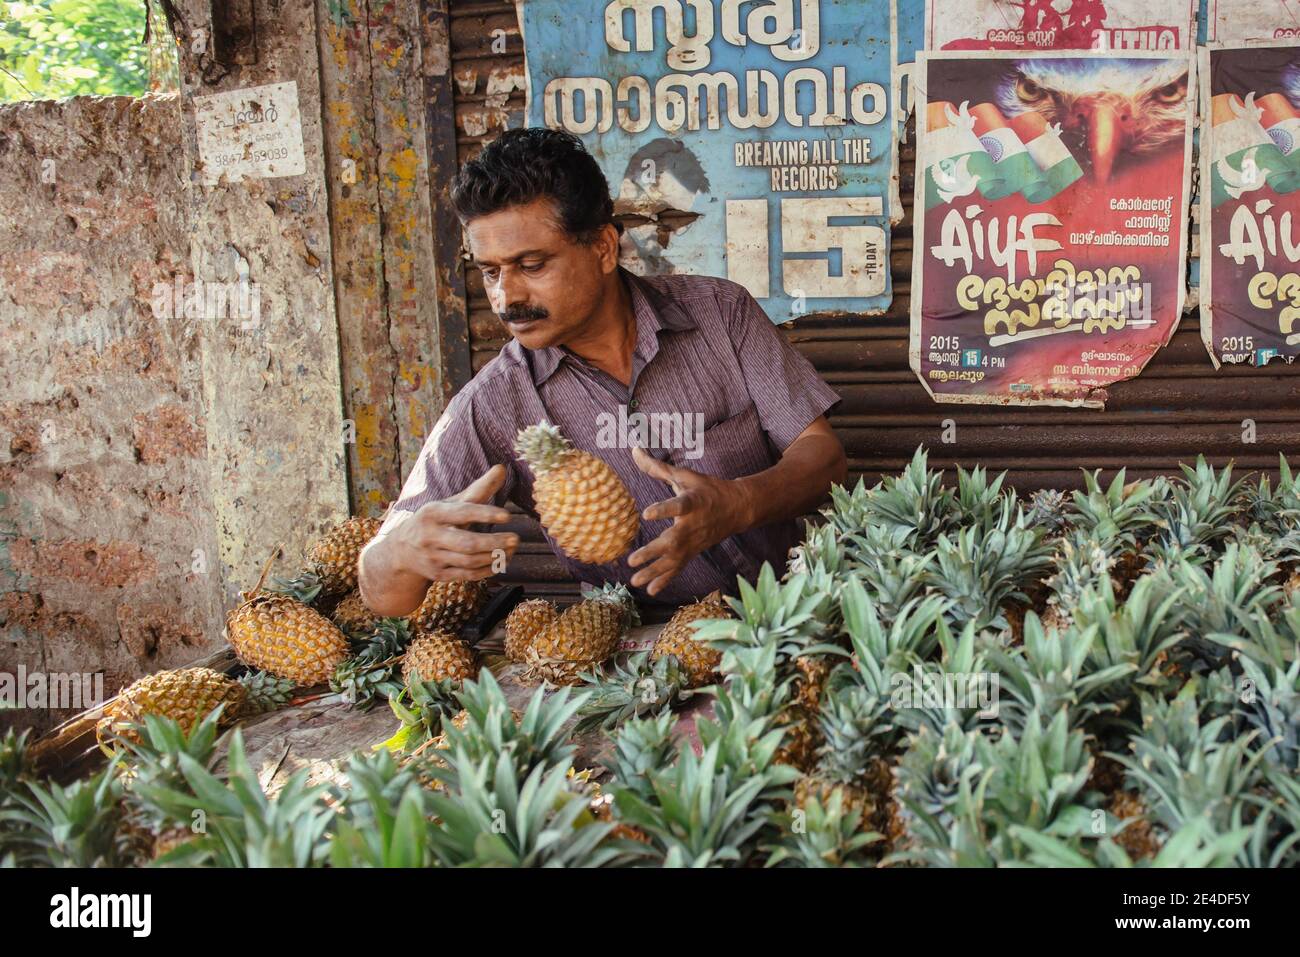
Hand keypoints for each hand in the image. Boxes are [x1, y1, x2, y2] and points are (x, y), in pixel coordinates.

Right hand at [387, 465, 518, 581]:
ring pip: (469, 561)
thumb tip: (502, 468)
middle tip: (516, 539)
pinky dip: (486, 570)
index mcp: (432, 513)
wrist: (401, 550)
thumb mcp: (450, 502)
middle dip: (493, 542)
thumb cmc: (435, 520)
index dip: (485, 514)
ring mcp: (433, 558)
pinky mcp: (438, 575)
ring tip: (513, 549)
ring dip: (494, 556)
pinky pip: (467, 575)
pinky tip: (501, 562)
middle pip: (467, 543)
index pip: (462, 513)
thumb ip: (477, 489)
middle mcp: (430, 536)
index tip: (507, 516)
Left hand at [627, 447, 748, 596]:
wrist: (737, 509)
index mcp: (692, 502)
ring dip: (653, 571)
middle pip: (672, 541)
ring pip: (673, 560)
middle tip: (632, 560)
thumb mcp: (684, 475)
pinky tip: (649, 591)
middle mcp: (692, 525)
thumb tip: (633, 449)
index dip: (663, 509)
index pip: (677, 505)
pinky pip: (678, 568)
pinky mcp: (693, 552)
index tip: (647, 513)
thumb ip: (657, 467)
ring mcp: (693, 542)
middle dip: (652, 552)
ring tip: (634, 581)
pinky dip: (665, 580)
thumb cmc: (706, 489)